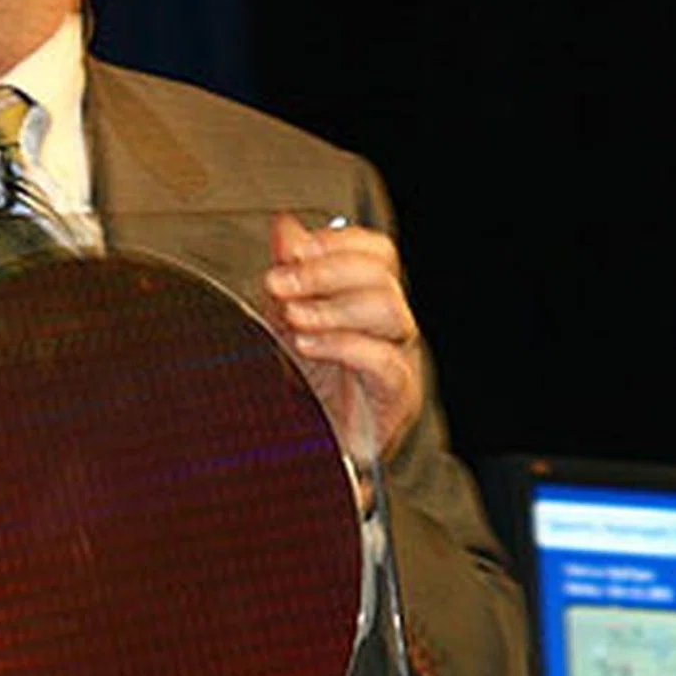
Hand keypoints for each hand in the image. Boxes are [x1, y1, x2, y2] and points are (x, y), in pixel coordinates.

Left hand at [264, 212, 422, 464]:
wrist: (305, 450)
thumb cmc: (303, 385)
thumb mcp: (284, 320)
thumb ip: (289, 272)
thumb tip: (285, 225)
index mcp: (366, 300)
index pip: (377, 252)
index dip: (339, 243)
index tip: (293, 250)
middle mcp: (389, 325)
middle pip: (382, 274)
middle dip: (325, 271)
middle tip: (278, 282)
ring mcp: (397, 358)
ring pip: (390, 309)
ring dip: (333, 307)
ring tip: (293, 316)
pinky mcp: (396, 395)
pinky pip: (385, 360)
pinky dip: (343, 345)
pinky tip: (307, 345)